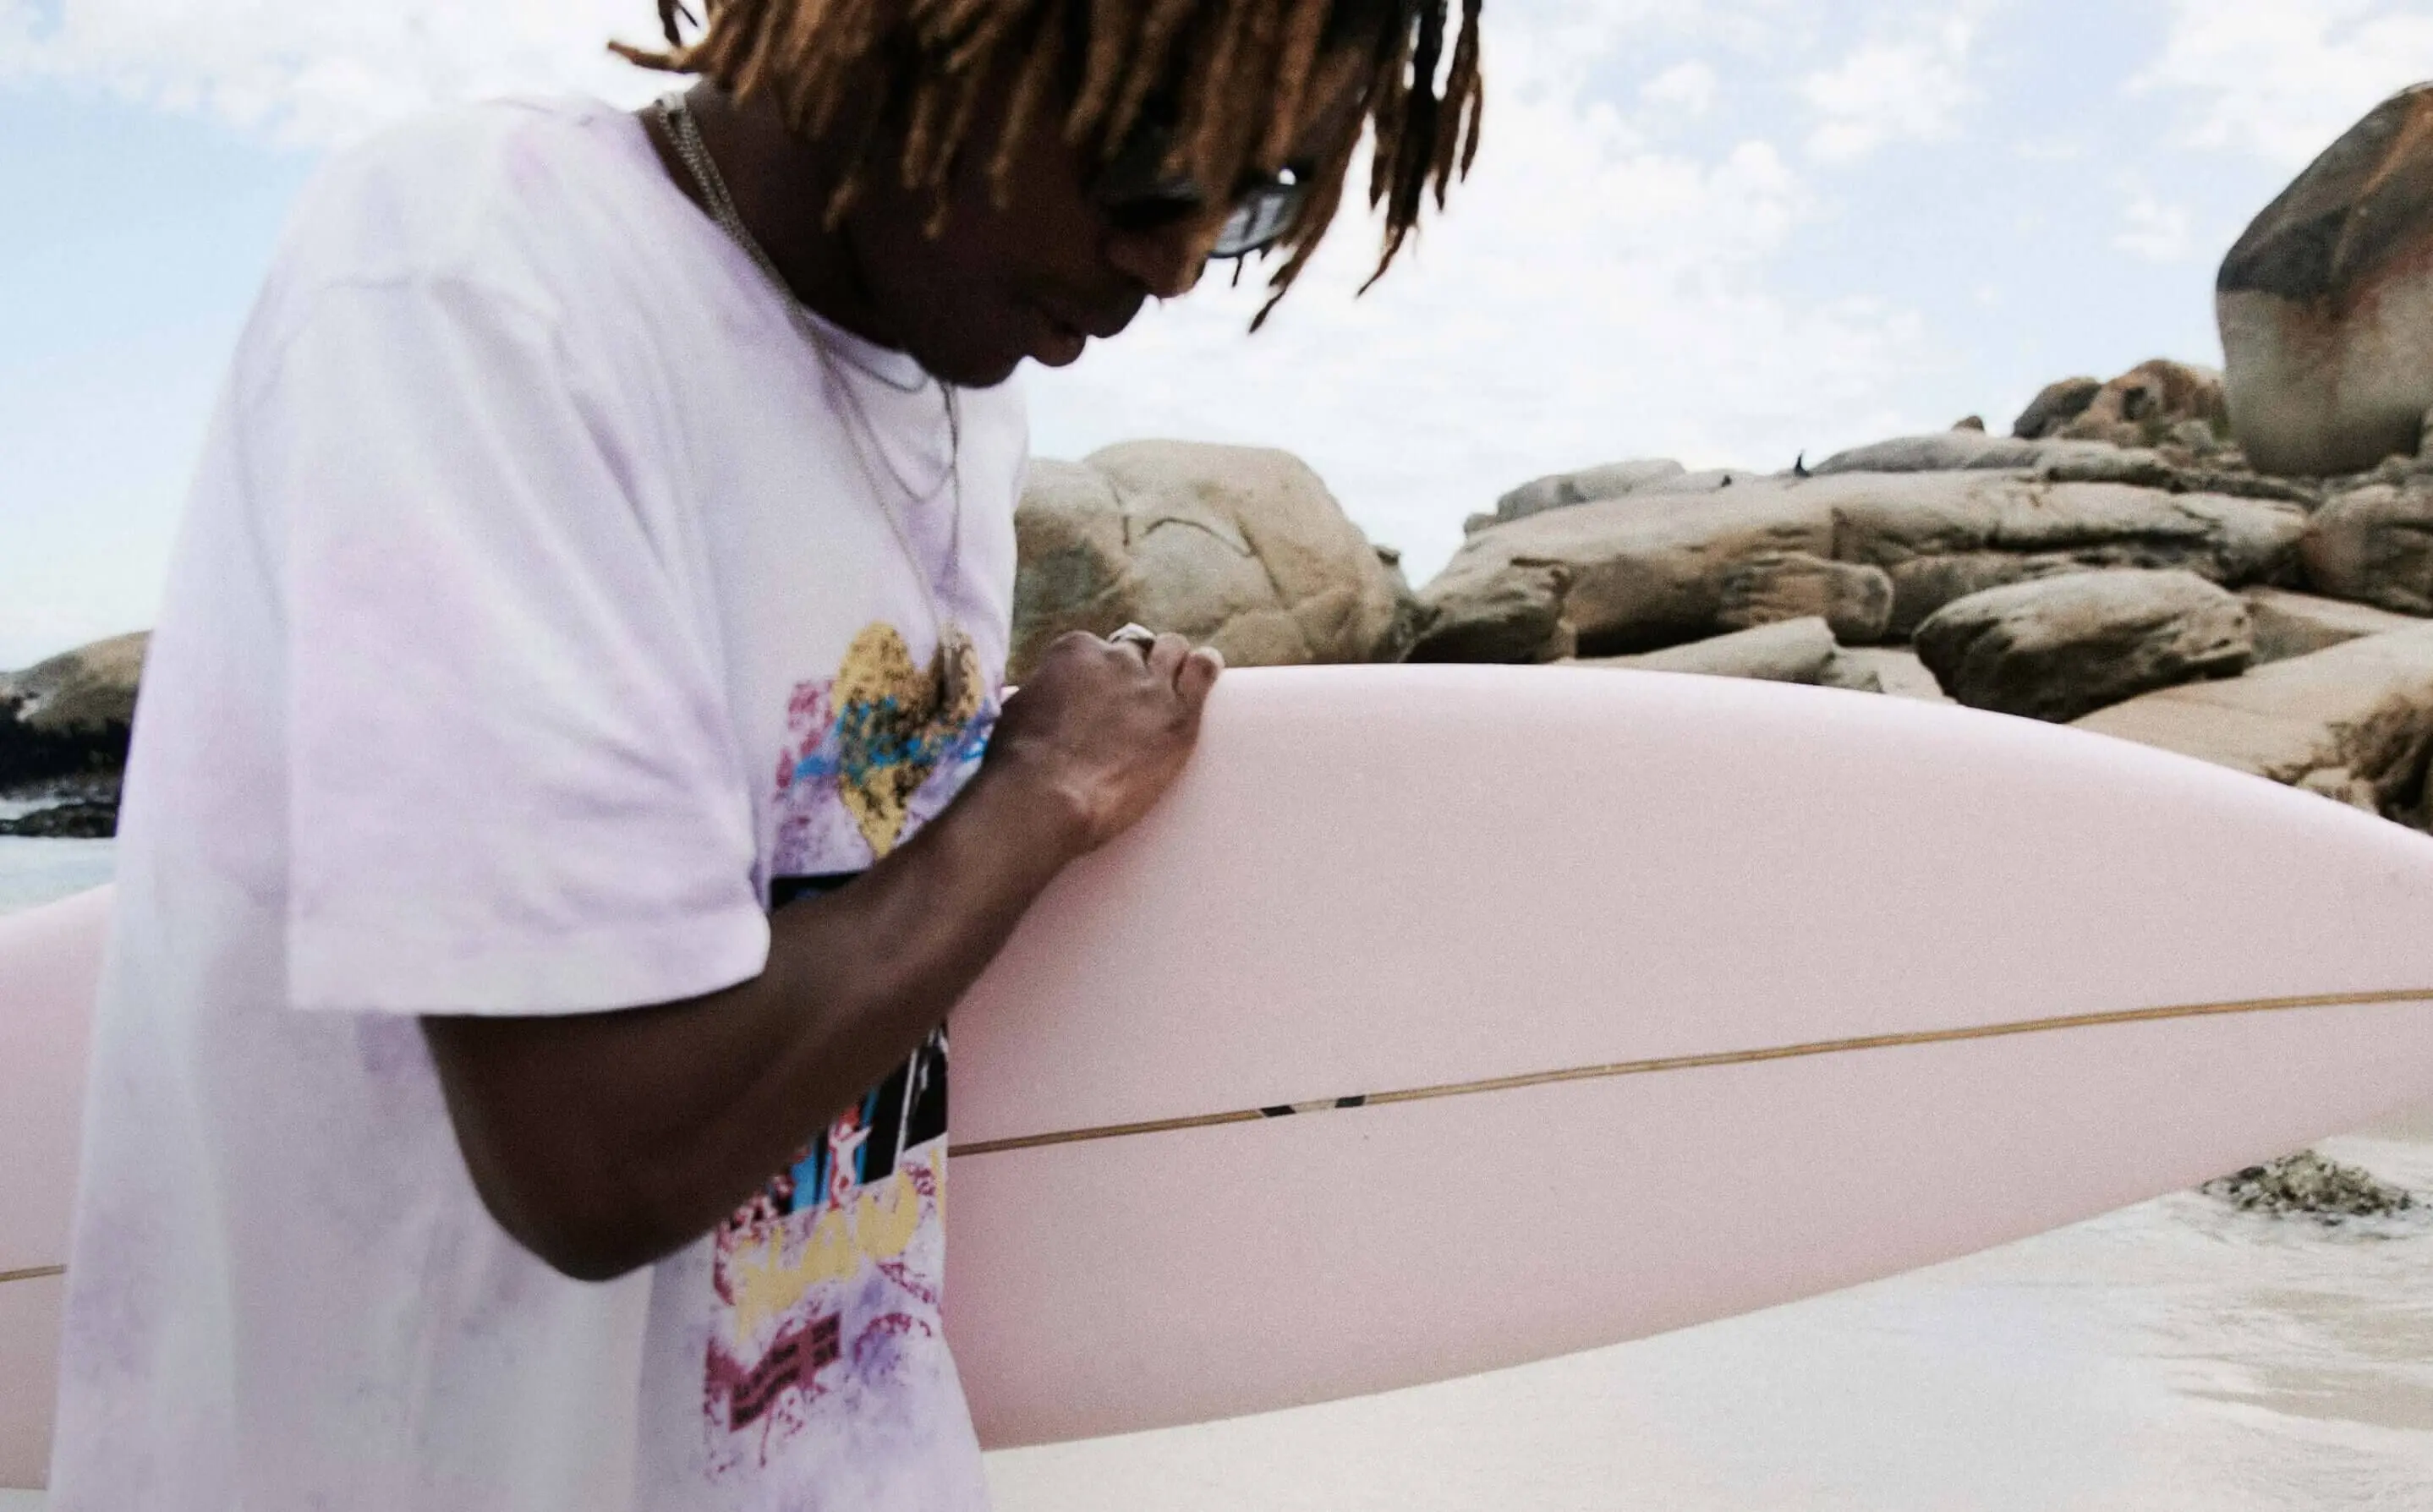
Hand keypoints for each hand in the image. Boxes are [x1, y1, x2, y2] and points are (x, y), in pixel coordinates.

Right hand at [986, 630, 1223, 853]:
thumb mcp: (1019, 711)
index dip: (1102, 674)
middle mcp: (1115, 658)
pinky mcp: (1179, 713)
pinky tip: (1206, 671)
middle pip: (1137, 649)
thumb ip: (1040, 695)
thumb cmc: (1020, 765)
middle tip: (1136, 698)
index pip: (1099, 649)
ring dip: (1173, 664)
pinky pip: (1203, 670)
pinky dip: (1205, 668)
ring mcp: (1150, 683)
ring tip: (1177, 682)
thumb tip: (1040, 700)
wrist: (1046, 796)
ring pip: (1173, 650)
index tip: (1101, 694)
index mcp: (1074, 651)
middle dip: (1137, 668)